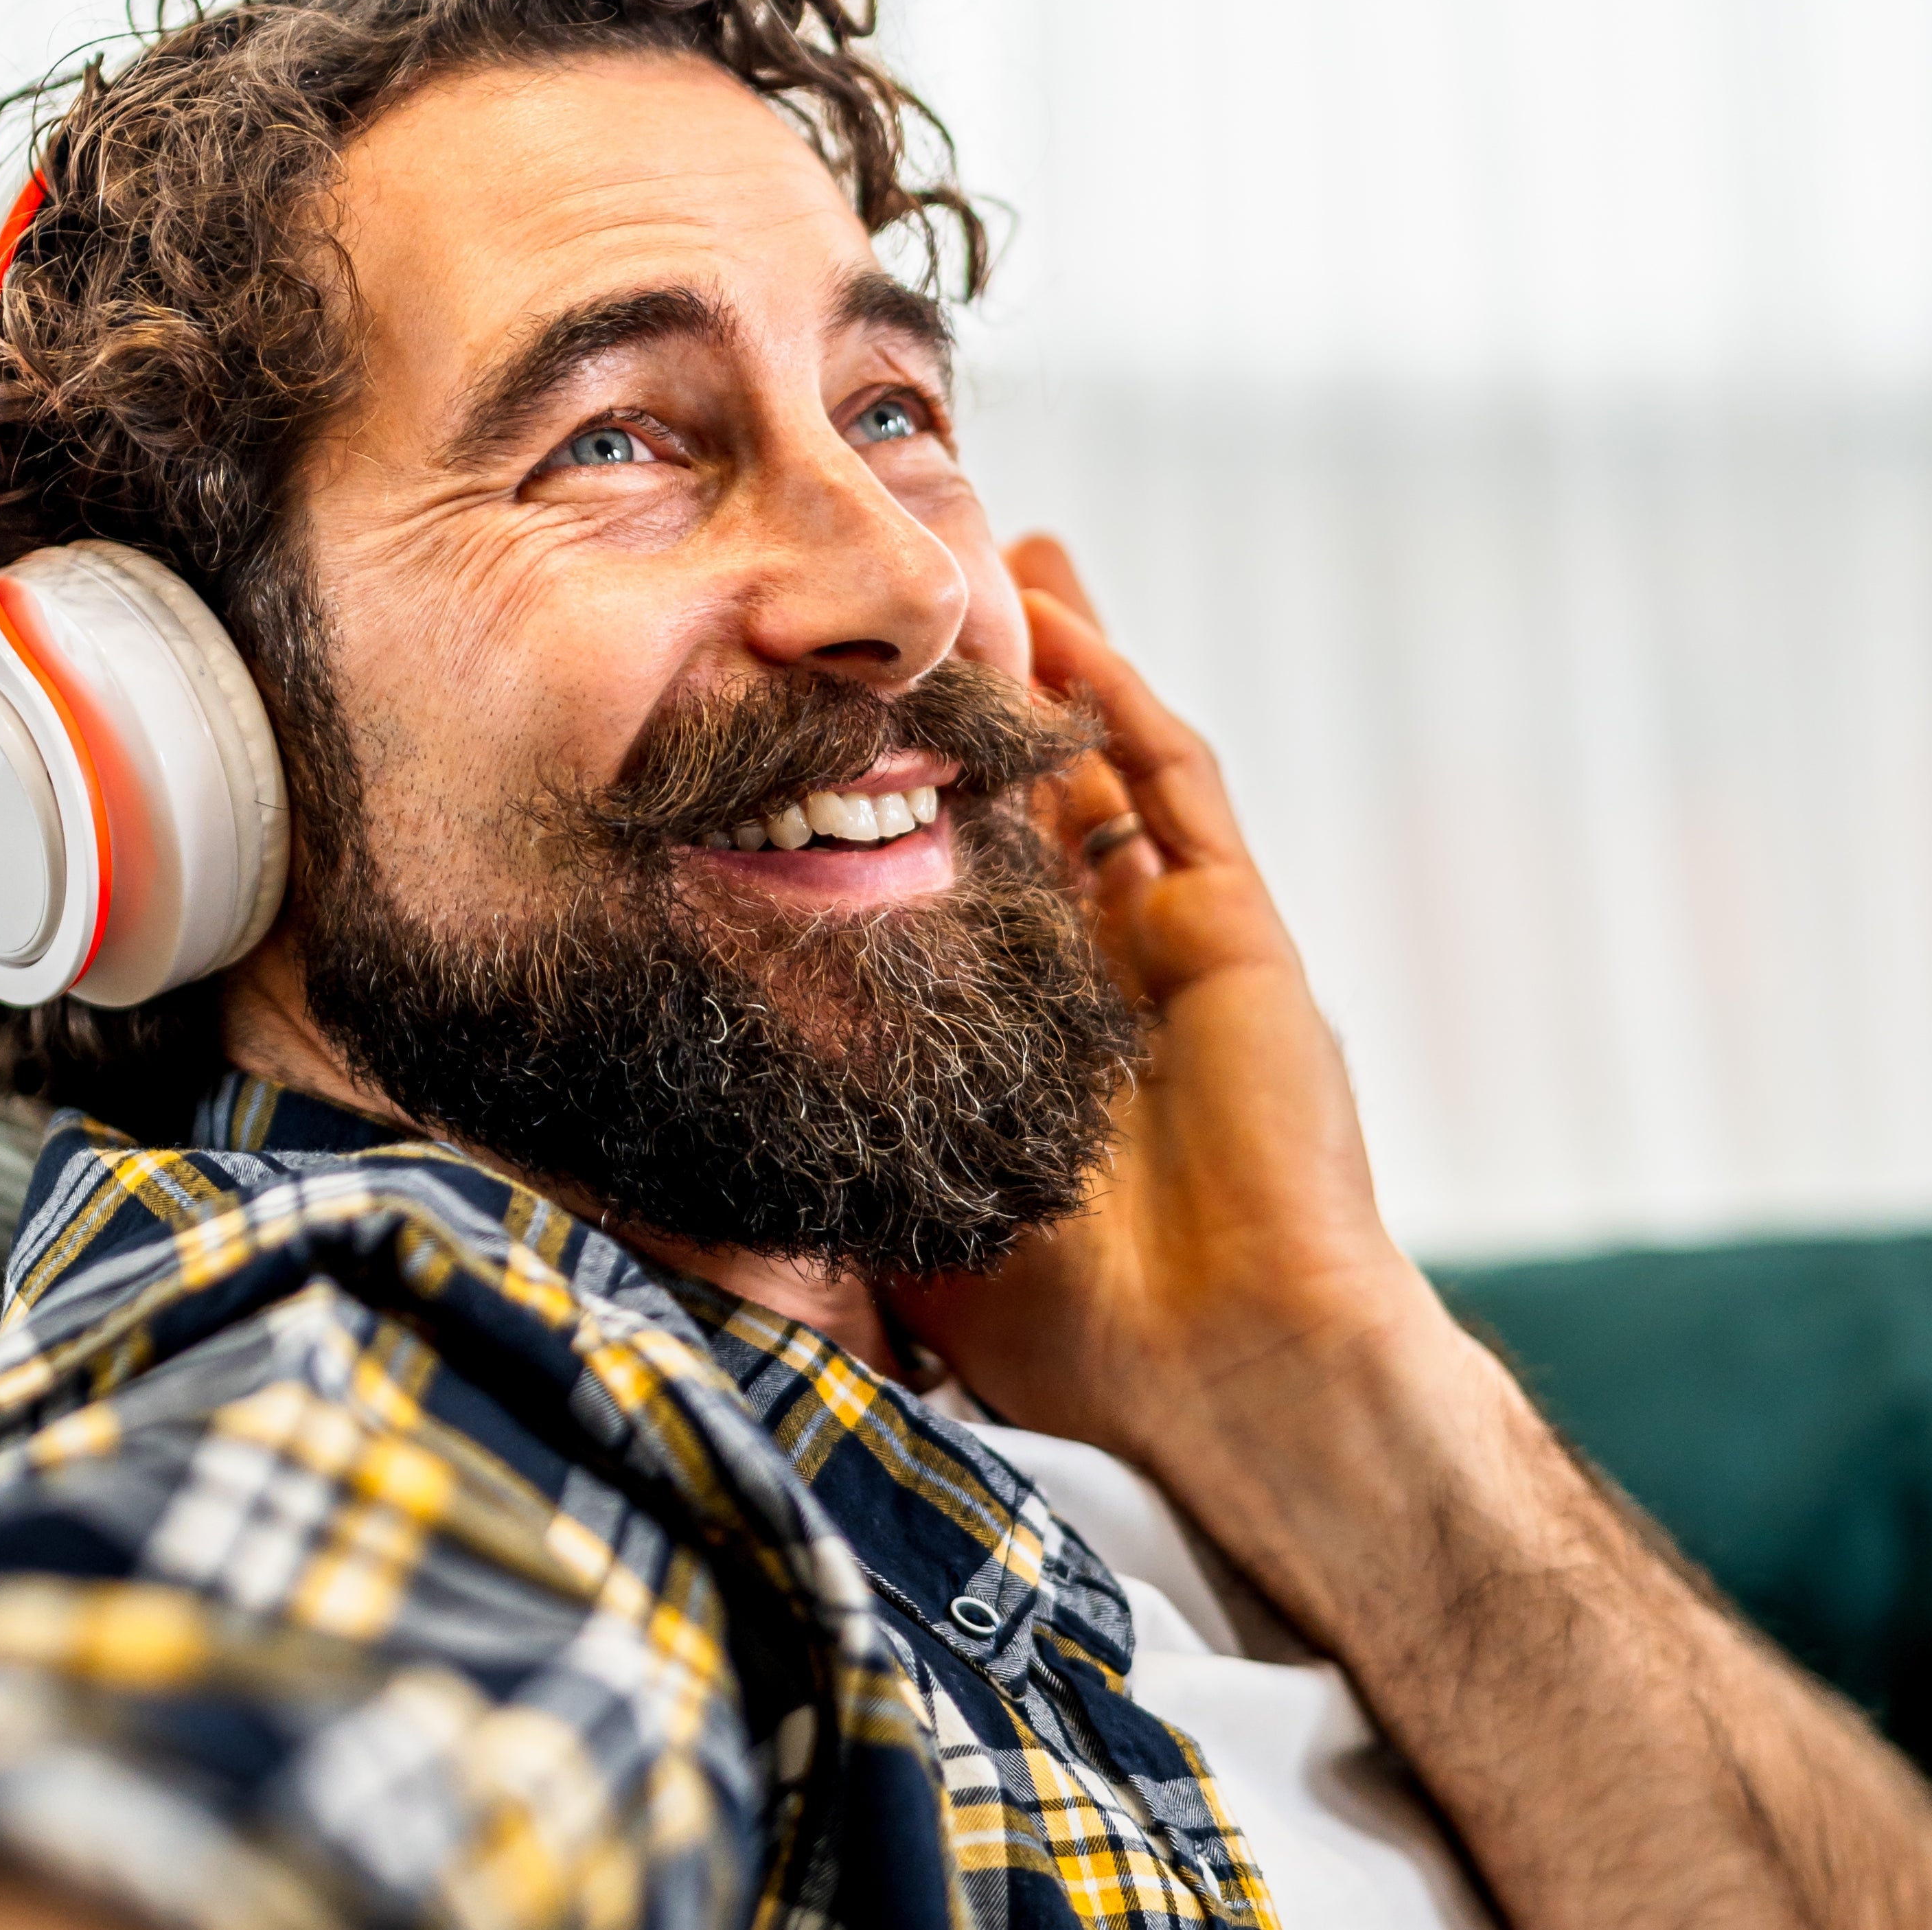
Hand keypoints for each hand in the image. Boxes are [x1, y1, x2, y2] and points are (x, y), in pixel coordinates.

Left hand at [890, 535, 1485, 1612]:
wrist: (1222, 1375)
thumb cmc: (1063, 1329)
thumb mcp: (905, 1204)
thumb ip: (835, 1138)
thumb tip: (695, 1118)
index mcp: (1023, 1032)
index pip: (952, 882)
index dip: (896, 795)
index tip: (824, 720)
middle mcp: (1098, 974)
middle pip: (1028, 798)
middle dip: (977, 702)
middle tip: (914, 603)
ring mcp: (1173, 945)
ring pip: (1101, 769)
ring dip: (1054, 665)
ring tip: (998, 555)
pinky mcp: (1236, 935)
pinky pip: (1173, 788)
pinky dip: (1119, 697)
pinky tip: (1063, 620)